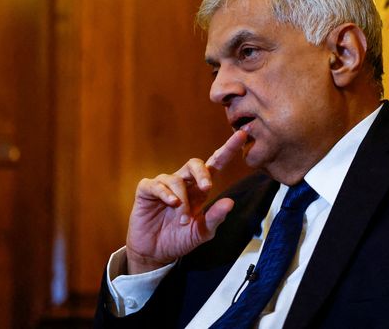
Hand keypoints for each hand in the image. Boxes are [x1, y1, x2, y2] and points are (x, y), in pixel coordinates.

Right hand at [125, 129, 246, 273]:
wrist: (154, 253)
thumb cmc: (180, 239)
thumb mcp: (201, 232)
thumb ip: (215, 218)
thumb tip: (230, 202)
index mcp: (200, 189)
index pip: (215, 164)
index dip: (227, 149)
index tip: (242, 135)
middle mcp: (184, 183)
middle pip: (195, 163)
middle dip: (202, 172)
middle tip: (207, 187)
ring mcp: (164, 185)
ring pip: (176, 179)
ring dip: (182, 200)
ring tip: (182, 220)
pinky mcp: (147, 191)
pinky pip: (157, 185)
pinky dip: (165, 194)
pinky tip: (171, 204)